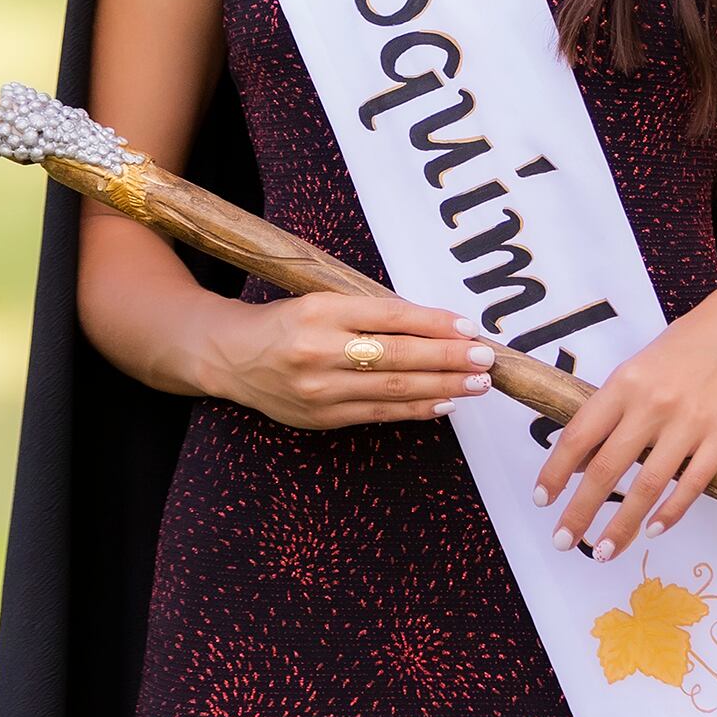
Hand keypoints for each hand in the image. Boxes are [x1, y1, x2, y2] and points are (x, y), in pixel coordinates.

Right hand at [201, 290, 495, 429]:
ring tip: (477, 383)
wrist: (231, 356)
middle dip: (448, 358)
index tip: (468, 327)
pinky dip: (416, 409)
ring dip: (442, 386)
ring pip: (393, 389)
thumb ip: (370, 311)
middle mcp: (319, 349)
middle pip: (397, 355)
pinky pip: (379, 414)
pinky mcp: (322, 417)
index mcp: (321, 310)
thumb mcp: (322, 299)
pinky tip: (444, 403)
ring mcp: (320, 389)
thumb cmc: (286, 320)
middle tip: (485, 359)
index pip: (390, 316)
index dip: (434, 323)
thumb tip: (432, 324)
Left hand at [531, 277, 716, 561]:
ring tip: (604, 550)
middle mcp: (653, 403)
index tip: (542, 499)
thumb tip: (580, 456)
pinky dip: (669, 513)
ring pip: (647, 485)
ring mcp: (690, 422)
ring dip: (622, 525)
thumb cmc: (686, 349)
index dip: (555, 471)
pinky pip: (691, 485)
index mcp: (625, 382)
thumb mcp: (640, 368)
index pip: (579, 435)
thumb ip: (613, 408)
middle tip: (563, 540)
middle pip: (607, 468)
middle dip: (580, 510)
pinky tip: (652, 529)